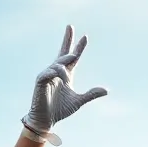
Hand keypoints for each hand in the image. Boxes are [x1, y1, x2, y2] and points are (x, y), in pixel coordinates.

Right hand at [22, 25, 106, 144]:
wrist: (46, 120)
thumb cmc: (60, 110)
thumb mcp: (79, 101)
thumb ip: (91, 94)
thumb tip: (106, 90)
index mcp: (66, 75)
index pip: (73, 58)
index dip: (78, 47)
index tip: (85, 37)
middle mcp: (56, 72)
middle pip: (63, 53)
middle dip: (67, 39)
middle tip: (70, 26)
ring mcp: (48, 75)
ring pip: (58, 63)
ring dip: (64, 65)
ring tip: (69, 74)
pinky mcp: (40, 81)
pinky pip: (48, 72)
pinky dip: (55, 73)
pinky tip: (62, 77)